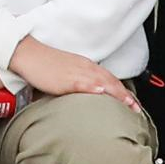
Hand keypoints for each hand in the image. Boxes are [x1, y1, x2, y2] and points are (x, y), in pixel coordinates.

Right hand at [8, 37, 139, 108]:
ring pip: (102, 81)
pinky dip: (94, 87)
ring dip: (117, 93)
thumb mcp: (64, 75)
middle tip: (136, 109)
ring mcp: (76, 72)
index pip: (109, 79)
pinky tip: (101, 93)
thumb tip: (84, 97)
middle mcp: (84, 67)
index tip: (132, 103)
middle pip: (110, 81)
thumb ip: (76, 84)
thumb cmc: (43, 65)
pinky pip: (83, 82)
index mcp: (85, 66)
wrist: (28, 54)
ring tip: (128, 104)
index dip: (122, 91)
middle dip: (125, 95)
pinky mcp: (65, 78)